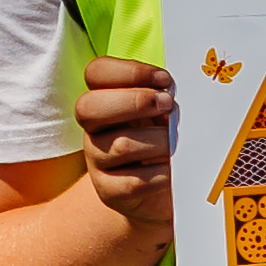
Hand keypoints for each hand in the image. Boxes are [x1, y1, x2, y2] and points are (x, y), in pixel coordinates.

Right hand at [72, 57, 176, 236]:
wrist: (164, 194)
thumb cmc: (167, 143)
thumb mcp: (165, 114)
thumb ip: (163, 97)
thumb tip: (171, 91)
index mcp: (106, 101)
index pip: (96, 73)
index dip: (129, 71)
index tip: (165, 80)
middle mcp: (95, 129)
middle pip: (89, 107)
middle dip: (134, 102)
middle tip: (168, 105)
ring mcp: (97, 161)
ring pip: (120, 145)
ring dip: (158, 141)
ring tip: (176, 144)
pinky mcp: (109, 192)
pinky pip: (134, 181)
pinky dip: (161, 175)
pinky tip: (173, 173)